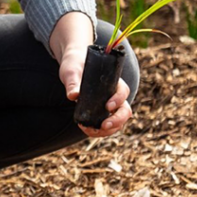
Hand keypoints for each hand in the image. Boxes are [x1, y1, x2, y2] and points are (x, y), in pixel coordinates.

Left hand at [52, 12, 132, 137]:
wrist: (74, 66)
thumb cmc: (75, 65)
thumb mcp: (71, 71)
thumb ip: (73, 82)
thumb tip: (73, 96)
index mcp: (113, 81)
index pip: (122, 91)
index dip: (118, 100)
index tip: (107, 106)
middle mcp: (115, 94)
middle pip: (125, 110)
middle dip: (117, 120)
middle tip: (104, 125)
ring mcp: (110, 104)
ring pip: (118, 120)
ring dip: (109, 129)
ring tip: (92, 131)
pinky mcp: (101, 111)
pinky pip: (107, 124)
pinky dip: (100, 130)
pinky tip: (87, 130)